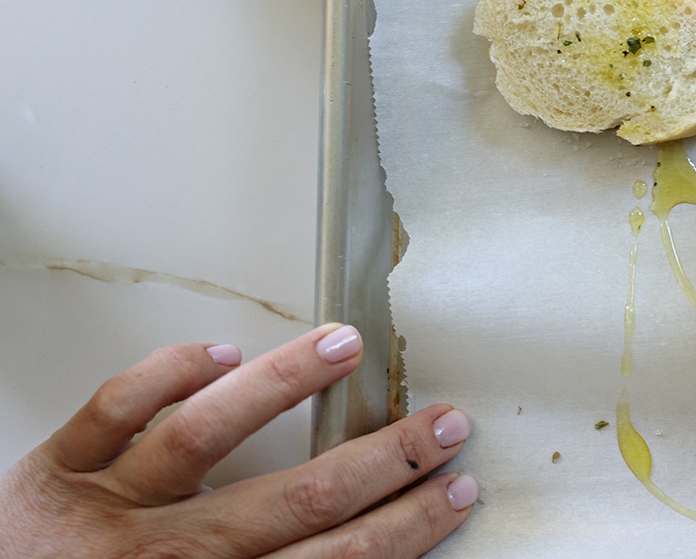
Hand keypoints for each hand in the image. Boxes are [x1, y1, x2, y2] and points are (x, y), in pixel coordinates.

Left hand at [0, 324, 476, 557]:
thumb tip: (354, 550)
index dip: (407, 526)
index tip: (453, 492)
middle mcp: (166, 557)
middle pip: (300, 498)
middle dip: (388, 458)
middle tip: (444, 422)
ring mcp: (107, 507)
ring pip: (205, 433)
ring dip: (285, 385)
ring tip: (344, 345)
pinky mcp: (56, 471)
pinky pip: (111, 410)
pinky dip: (164, 375)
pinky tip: (219, 351)